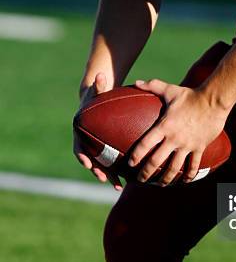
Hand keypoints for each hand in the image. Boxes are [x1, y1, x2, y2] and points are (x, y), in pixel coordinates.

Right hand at [74, 73, 122, 190]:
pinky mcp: (105, 148)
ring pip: (101, 165)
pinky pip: (111, 162)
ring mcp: (96, 146)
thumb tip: (101, 75)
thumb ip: (100, 85)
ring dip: (109, 176)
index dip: (83, 156)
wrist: (98, 100)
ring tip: (119, 185)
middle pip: (91, 160)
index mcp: (82, 131)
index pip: (79, 146)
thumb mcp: (98, 90)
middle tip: (105, 180)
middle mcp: (87, 141)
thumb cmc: (98, 95)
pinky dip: (118, 170)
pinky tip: (129, 179)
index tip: (88, 164)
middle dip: (97, 171)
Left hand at [129, 79, 228, 185]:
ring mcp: (187, 145)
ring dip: (165, 179)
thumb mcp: (170, 90)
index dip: (136, 156)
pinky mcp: (199, 147)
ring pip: (174, 168)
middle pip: (156, 161)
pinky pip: (193, 165)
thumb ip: (152, 86)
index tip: (130, 164)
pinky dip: (188, 175)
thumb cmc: (191, 95)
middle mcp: (174, 139)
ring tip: (160, 184)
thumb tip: (137, 82)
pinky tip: (184, 181)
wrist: (214, 101)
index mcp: (164, 126)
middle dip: (146, 173)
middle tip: (140, 179)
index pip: (145, 145)